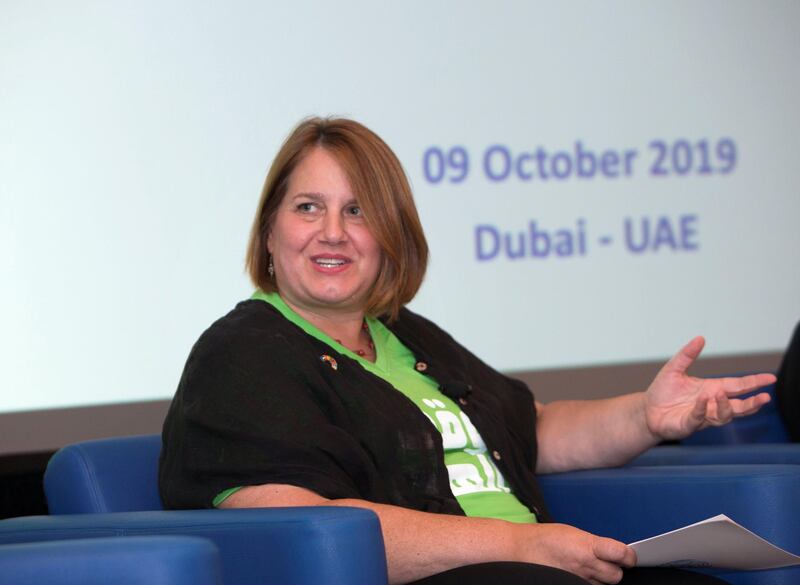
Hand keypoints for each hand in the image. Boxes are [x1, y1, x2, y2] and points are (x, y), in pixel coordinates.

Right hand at [513, 523, 635, 584]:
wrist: (520, 550)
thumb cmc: (544, 538)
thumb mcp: (572, 533)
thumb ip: (593, 544)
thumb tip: (611, 551)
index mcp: (587, 546)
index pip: (621, 554)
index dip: (629, 556)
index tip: (628, 556)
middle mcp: (585, 565)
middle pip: (617, 576)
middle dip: (615, 569)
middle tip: (606, 562)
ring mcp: (578, 580)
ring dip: (602, 579)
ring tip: (590, 569)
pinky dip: (590, 584)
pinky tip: (582, 576)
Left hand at [644, 336, 774, 440]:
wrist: (647, 410)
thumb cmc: (663, 392)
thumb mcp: (674, 369)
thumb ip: (687, 355)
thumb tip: (700, 338)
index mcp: (711, 389)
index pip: (737, 386)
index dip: (754, 382)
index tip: (770, 378)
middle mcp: (711, 404)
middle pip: (738, 406)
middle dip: (752, 403)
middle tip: (764, 397)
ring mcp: (702, 416)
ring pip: (722, 416)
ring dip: (724, 406)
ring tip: (720, 394)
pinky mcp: (688, 424)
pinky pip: (699, 418)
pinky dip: (701, 409)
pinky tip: (703, 400)